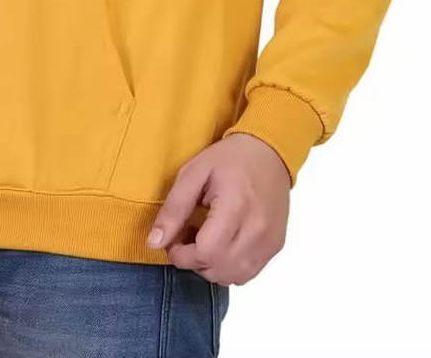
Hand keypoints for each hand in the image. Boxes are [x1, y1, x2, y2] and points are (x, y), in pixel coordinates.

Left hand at [146, 132, 289, 284]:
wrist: (269, 153)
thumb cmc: (229, 159)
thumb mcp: (193, 173)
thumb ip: (174, 209)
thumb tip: (155, 242)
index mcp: (235, 207)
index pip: (205, 253)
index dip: (181, 255)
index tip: (172, 241)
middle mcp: (257, 230)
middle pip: (218, 269)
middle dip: (193, 261)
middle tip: (185, 236)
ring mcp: (270, 242)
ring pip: (233, 277)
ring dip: (211, 266)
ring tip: (204, 239)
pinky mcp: (275, 247)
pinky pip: (248, 273)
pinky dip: (229, 266)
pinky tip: (221, 243)